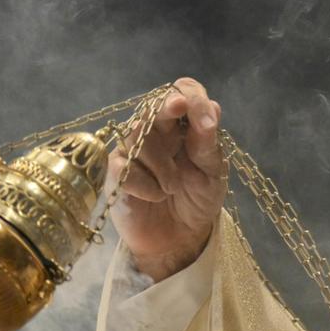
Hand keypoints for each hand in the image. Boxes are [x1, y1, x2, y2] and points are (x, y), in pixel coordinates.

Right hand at [110, 78, 226, 282]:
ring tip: (173, 187)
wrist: (180, 238)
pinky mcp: (116, 173)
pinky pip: (126, 169)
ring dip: (164, 165)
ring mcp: (132, 150)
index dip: (191, 97)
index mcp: (183, 124)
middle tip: (178, 108)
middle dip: (167, 106)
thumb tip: (213, 107)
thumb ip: (209, 143)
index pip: (183, 92)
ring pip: (140, 137)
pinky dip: (148, 185)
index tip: (204, 118)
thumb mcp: (213, 173)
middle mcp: (155, 131)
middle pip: (153, 105)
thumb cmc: (198, 200)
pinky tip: (156, 196)